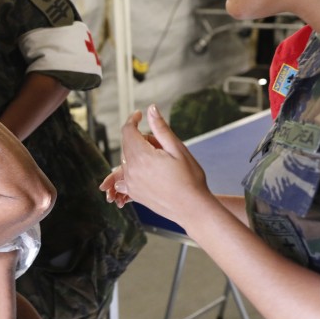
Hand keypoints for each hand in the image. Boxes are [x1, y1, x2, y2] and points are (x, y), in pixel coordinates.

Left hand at [111, 105, 209, 227]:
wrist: (193, 209)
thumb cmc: (190, 180)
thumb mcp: (178, 149)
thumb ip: (161, 128)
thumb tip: (151, 109)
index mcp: (142, 157)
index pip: (128, 131)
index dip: (133, 119)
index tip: (139, 115)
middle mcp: (132, 170)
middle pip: (128, 144)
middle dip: (142, 139)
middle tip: (163, 146)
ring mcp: (131, 183)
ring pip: (128, 159)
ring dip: (139, 154)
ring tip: (162, 163)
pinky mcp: (134, 193)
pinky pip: (126, 175)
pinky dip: (135, 169)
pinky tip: (152, 173)